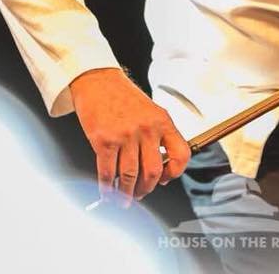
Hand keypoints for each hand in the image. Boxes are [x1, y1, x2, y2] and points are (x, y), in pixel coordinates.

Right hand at [70, 68, 190, 207]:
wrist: (98, 81)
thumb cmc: (122, 96)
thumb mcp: (150, 111)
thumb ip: (158, 135)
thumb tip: (160, 165)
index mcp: (162, 121)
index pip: (181, 154)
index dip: (175, 173)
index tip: (166, 180)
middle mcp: (146, 129)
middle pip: (153, 172)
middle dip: (147, 189)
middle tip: (141, 194)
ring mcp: (125, 136)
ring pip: (130, 176)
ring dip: (127, 193)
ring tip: (124, 198)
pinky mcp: (104, 140)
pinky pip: (108, 172)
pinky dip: (107, 187)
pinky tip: (107, 191)